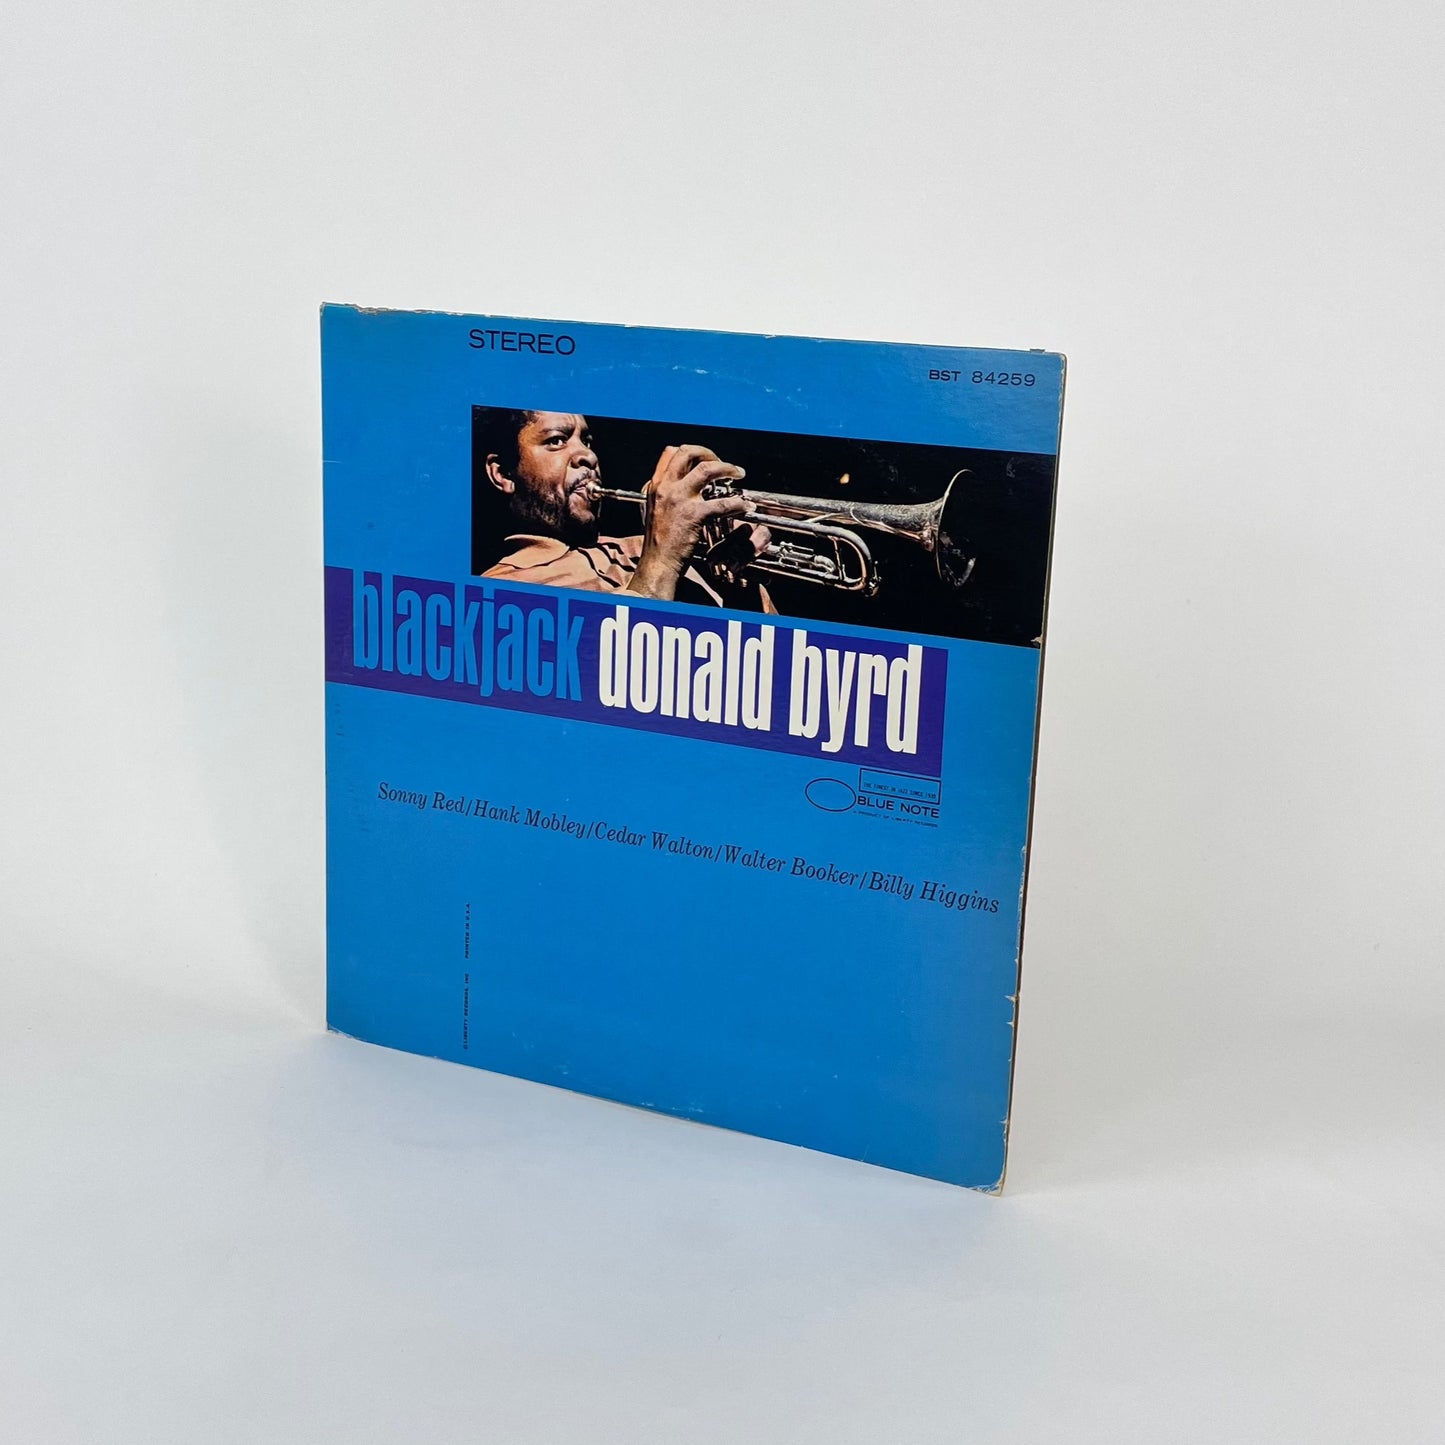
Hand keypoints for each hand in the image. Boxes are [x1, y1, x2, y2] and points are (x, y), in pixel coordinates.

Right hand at [626, 444, 757, 599]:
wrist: (658, 562)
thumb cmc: (659, 542)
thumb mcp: (656, 509)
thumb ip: (668, 494)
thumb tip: (684, 485)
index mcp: (656, 485)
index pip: (671, 452)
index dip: (691, 451)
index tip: (704, 458)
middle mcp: (666, 488)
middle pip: (689, 452)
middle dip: (710, 453)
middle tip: (722, 462)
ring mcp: (680, 500)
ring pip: (708, 469)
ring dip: (728, 468)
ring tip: (739, 473)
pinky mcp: (694, 515)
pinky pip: (722, 503)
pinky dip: (738, 503)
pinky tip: (745, 506)